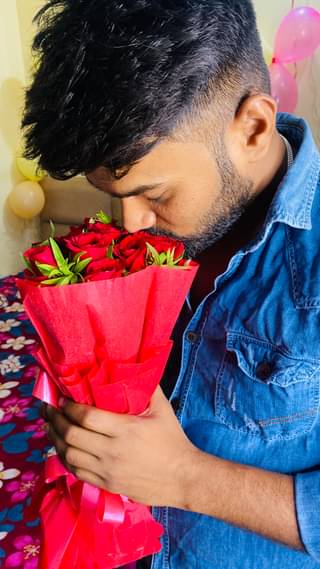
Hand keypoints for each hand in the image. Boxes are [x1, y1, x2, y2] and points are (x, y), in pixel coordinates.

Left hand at [45, 387, 198, 507]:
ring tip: (50, 427)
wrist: (182, 477)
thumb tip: (137, 366)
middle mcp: (112, 451)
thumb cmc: (173, 441)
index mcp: (125, 429)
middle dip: (56, 420)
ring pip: (70, 455)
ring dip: (56, 439)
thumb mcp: (163, 410)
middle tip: (50, 409)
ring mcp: (107, 470)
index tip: (63, 399)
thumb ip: (148, 388)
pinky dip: (65, 458)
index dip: (70, 407)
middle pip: (72, 435)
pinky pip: (77, 472)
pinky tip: (62, 448)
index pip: (86, 417)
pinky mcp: (106, 484)